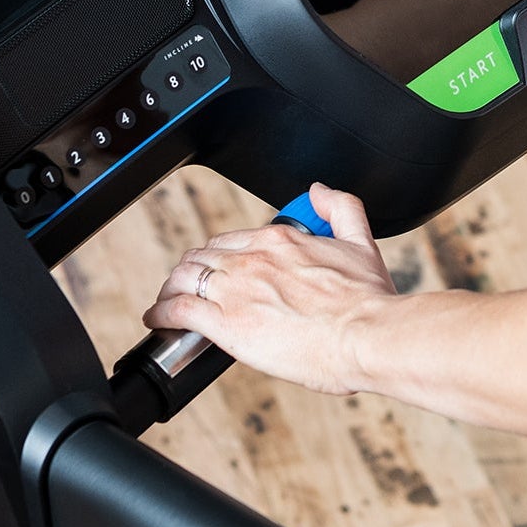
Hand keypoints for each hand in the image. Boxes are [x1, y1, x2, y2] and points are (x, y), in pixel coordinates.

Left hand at [143, 184, 393, 394]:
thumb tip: (320, 190)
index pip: (231, 239)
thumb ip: (341, 207)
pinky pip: (178, 310)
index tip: (219, 269)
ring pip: (182, 278)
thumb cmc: (367, 302)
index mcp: (280, 241)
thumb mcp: (361, 242)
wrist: (367, 337)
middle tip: (187, 287)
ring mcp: (236, 290)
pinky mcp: (226, 324)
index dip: (219, 255)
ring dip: (170, 289)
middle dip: (189, 270)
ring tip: (167, 303)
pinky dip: (161, 313)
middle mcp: (253, 259)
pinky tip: (158, 321)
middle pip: (201, 257)